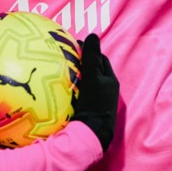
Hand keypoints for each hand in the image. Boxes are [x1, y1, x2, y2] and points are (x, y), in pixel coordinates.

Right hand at [71, 34, 118, 151]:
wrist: (91, 134)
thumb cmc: (94, 104)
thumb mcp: (93, 77)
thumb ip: (92, 57)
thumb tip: (92, 35)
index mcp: (110, 80)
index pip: (100, 59)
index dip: (90, 50)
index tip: (75, 44)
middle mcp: (107, 91)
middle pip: (94, 71)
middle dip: (83, 62)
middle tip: (67, 55)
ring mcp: (98, 102)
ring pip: (87, 83)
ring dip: (77, 75)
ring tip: (61, 69)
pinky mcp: (89, 111)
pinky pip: (80, 94)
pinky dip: (73, 87)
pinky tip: (61, 88)